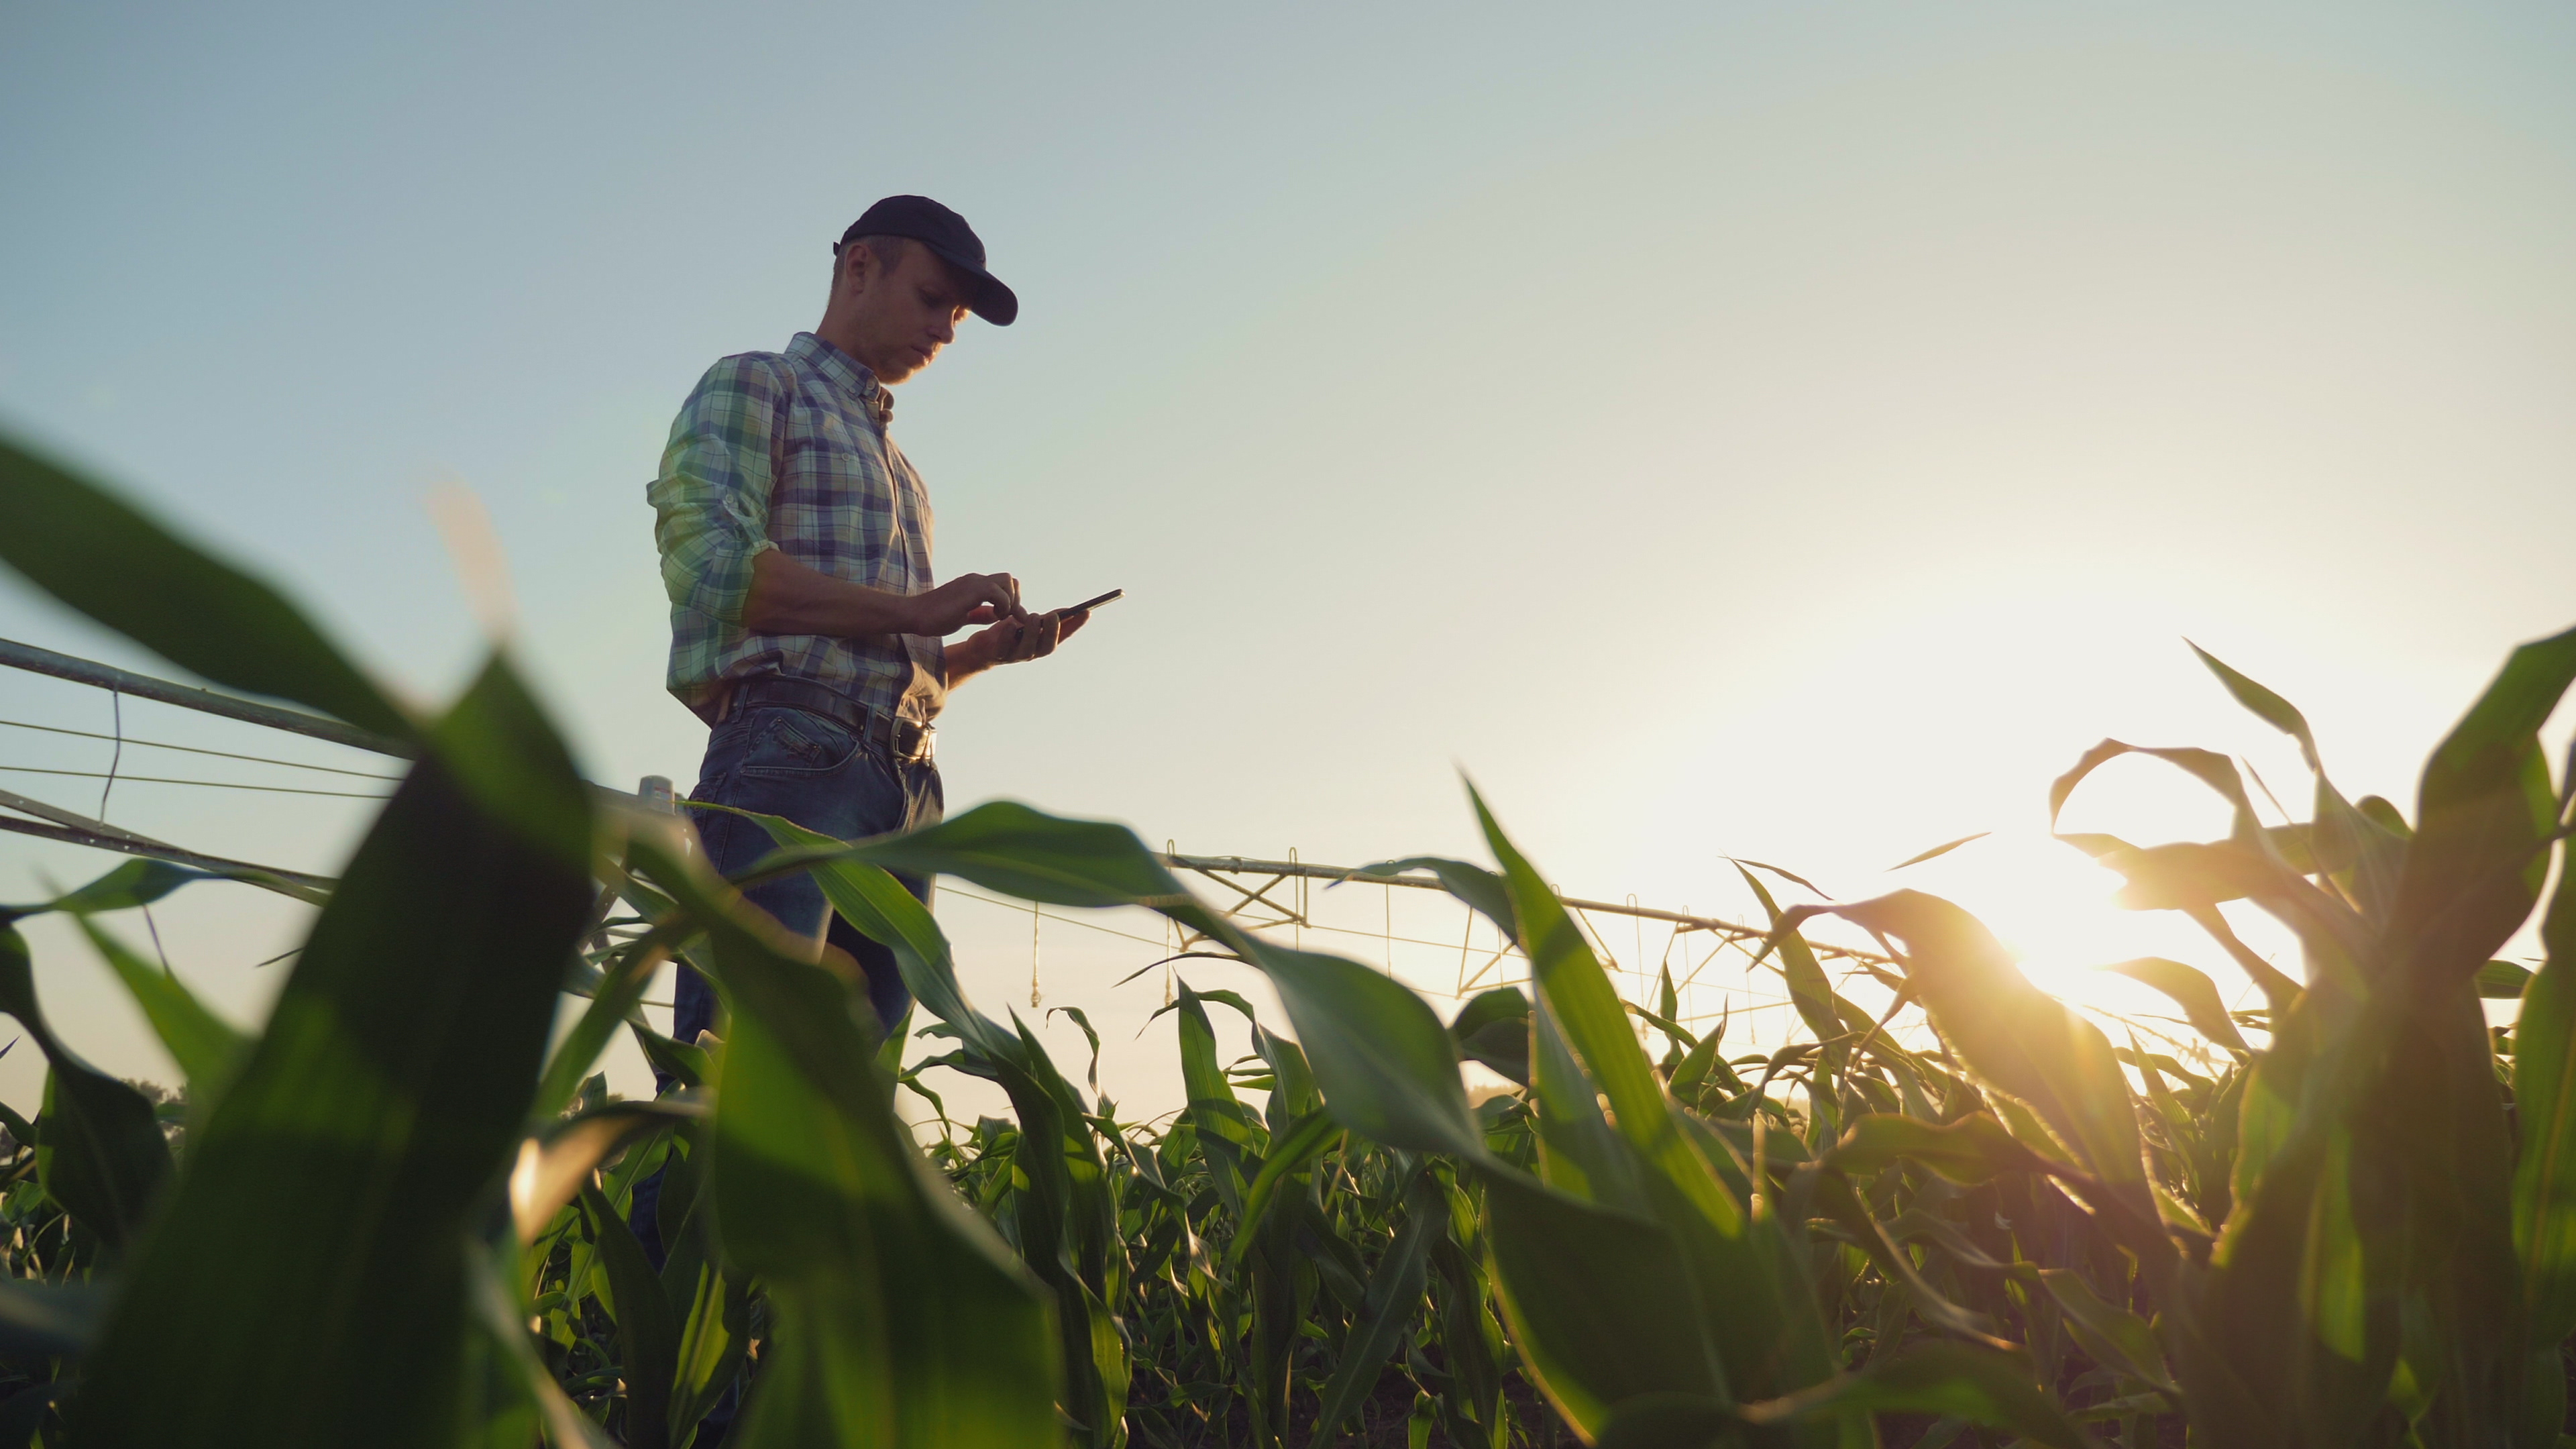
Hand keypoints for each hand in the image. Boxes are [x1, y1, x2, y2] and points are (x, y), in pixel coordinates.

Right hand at [903, 572, 1023, 634]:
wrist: (913, 614)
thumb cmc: (934, 617)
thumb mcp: (963, 617)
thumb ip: (980, 614)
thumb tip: (996, 615)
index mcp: (974, 585)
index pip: (1003, 584)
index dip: (1012, 600)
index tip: (1010, 618)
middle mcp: (975, 580)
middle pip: (1009, 579)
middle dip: (1015, 599)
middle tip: (1006, 617)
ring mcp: (972, 583)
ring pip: (1007, 580)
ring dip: (1010, 601)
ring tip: (1000, 616)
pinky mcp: (969, 590)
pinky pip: (997, 591)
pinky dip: (1002, 604)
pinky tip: (994, 616)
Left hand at [974, 606, 1089, 664]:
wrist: (981, 648)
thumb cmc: (1008, 634)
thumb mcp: (1028, 624)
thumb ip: (1045, 620)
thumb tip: (1069, 612)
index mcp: (1041, 644)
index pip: (1063, 636)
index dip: (1075, 626)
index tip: (1086, 611)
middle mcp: (1031, 653)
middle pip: (1047, 647)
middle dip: (1052, 631)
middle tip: (1053, 615)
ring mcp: (1014, 656)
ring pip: (1027, 650)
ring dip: (1032, 633)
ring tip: (1032, 616)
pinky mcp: (996, 655)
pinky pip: (1003, 649)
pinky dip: (1007, 636)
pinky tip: (1010, 623)